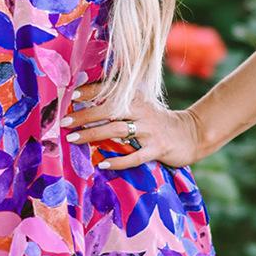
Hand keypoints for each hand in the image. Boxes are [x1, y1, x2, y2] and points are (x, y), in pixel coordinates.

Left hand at [59, 79, 204, 170]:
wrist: (191, 134)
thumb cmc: (158, 121)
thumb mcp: (142, 106)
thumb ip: (120, 104)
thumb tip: (87, 103)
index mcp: (137, 98)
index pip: (111, 91)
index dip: (91, 92)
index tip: (71, 96)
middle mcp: (142, 111)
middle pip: (109, 110)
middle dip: (85, 116)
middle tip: (64, 122)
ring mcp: (150, 130)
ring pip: (117, 131)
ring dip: (93, 135)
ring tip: (73, 139)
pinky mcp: (157, 149)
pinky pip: (134, 157)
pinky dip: (117, 161)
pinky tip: (101, 164)